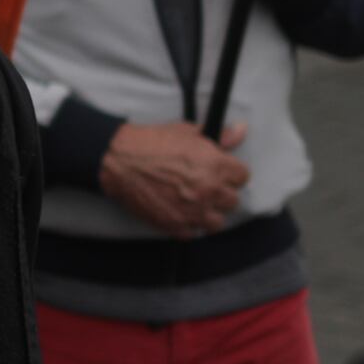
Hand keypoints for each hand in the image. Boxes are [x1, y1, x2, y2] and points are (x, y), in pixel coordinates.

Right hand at [98, 116, 250, 235]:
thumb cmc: (152, 143)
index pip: (243, 177)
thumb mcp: (188, 132)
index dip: (231, 173)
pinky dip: (188, 225)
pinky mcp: (176, 225)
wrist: (120, 161)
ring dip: (208, 213)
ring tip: (195, 203)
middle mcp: (209, 190)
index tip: (221, 172)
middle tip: (205, 186)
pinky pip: (193, 233)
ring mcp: (193, 211)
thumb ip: (220, 136)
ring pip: (217, 223)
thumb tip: (241, 130)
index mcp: (216, 165)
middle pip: (232, 201)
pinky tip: (179, 211)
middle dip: (221, 193)